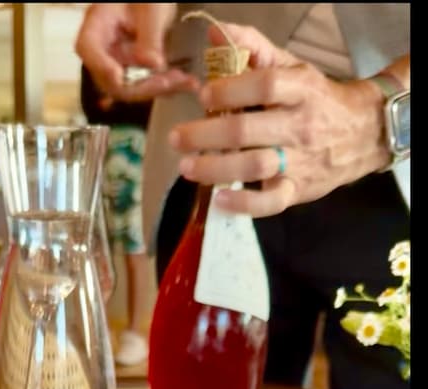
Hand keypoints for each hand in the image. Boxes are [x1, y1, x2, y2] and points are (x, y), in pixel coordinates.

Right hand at [74, 3, 194, 102]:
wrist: (155, 2)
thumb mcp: (152, 8)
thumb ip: (150, 36)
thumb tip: (153, 65)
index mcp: (97, 23)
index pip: (87, 48)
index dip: (101, 65)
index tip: (118, 76)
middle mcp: (104, 49)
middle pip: (110, 78)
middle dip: (141, 86)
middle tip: (168, 83)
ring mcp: (118, 63)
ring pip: (131, 88)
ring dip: (158, 88)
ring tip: (186, 82)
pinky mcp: (134, 71)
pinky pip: (147, 84)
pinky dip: (167, 86)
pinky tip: (187, 83)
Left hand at [168, 23, 388, 216]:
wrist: (362, 134)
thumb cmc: (315, 100)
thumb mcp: (291, 68)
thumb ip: (253, 49)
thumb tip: (216, 33)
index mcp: (300, 89)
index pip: (264, 85)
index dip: (230, 90)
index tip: (204, 95)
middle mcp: (300, 126)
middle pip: (248, 130)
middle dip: (207, 134)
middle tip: (177, 138)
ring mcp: (299, 161)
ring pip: (254, 166)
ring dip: (215, 168)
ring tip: (187, 167)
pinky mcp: (297, 190)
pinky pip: (270, 202)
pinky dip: (243, 204)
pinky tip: (219, 199)